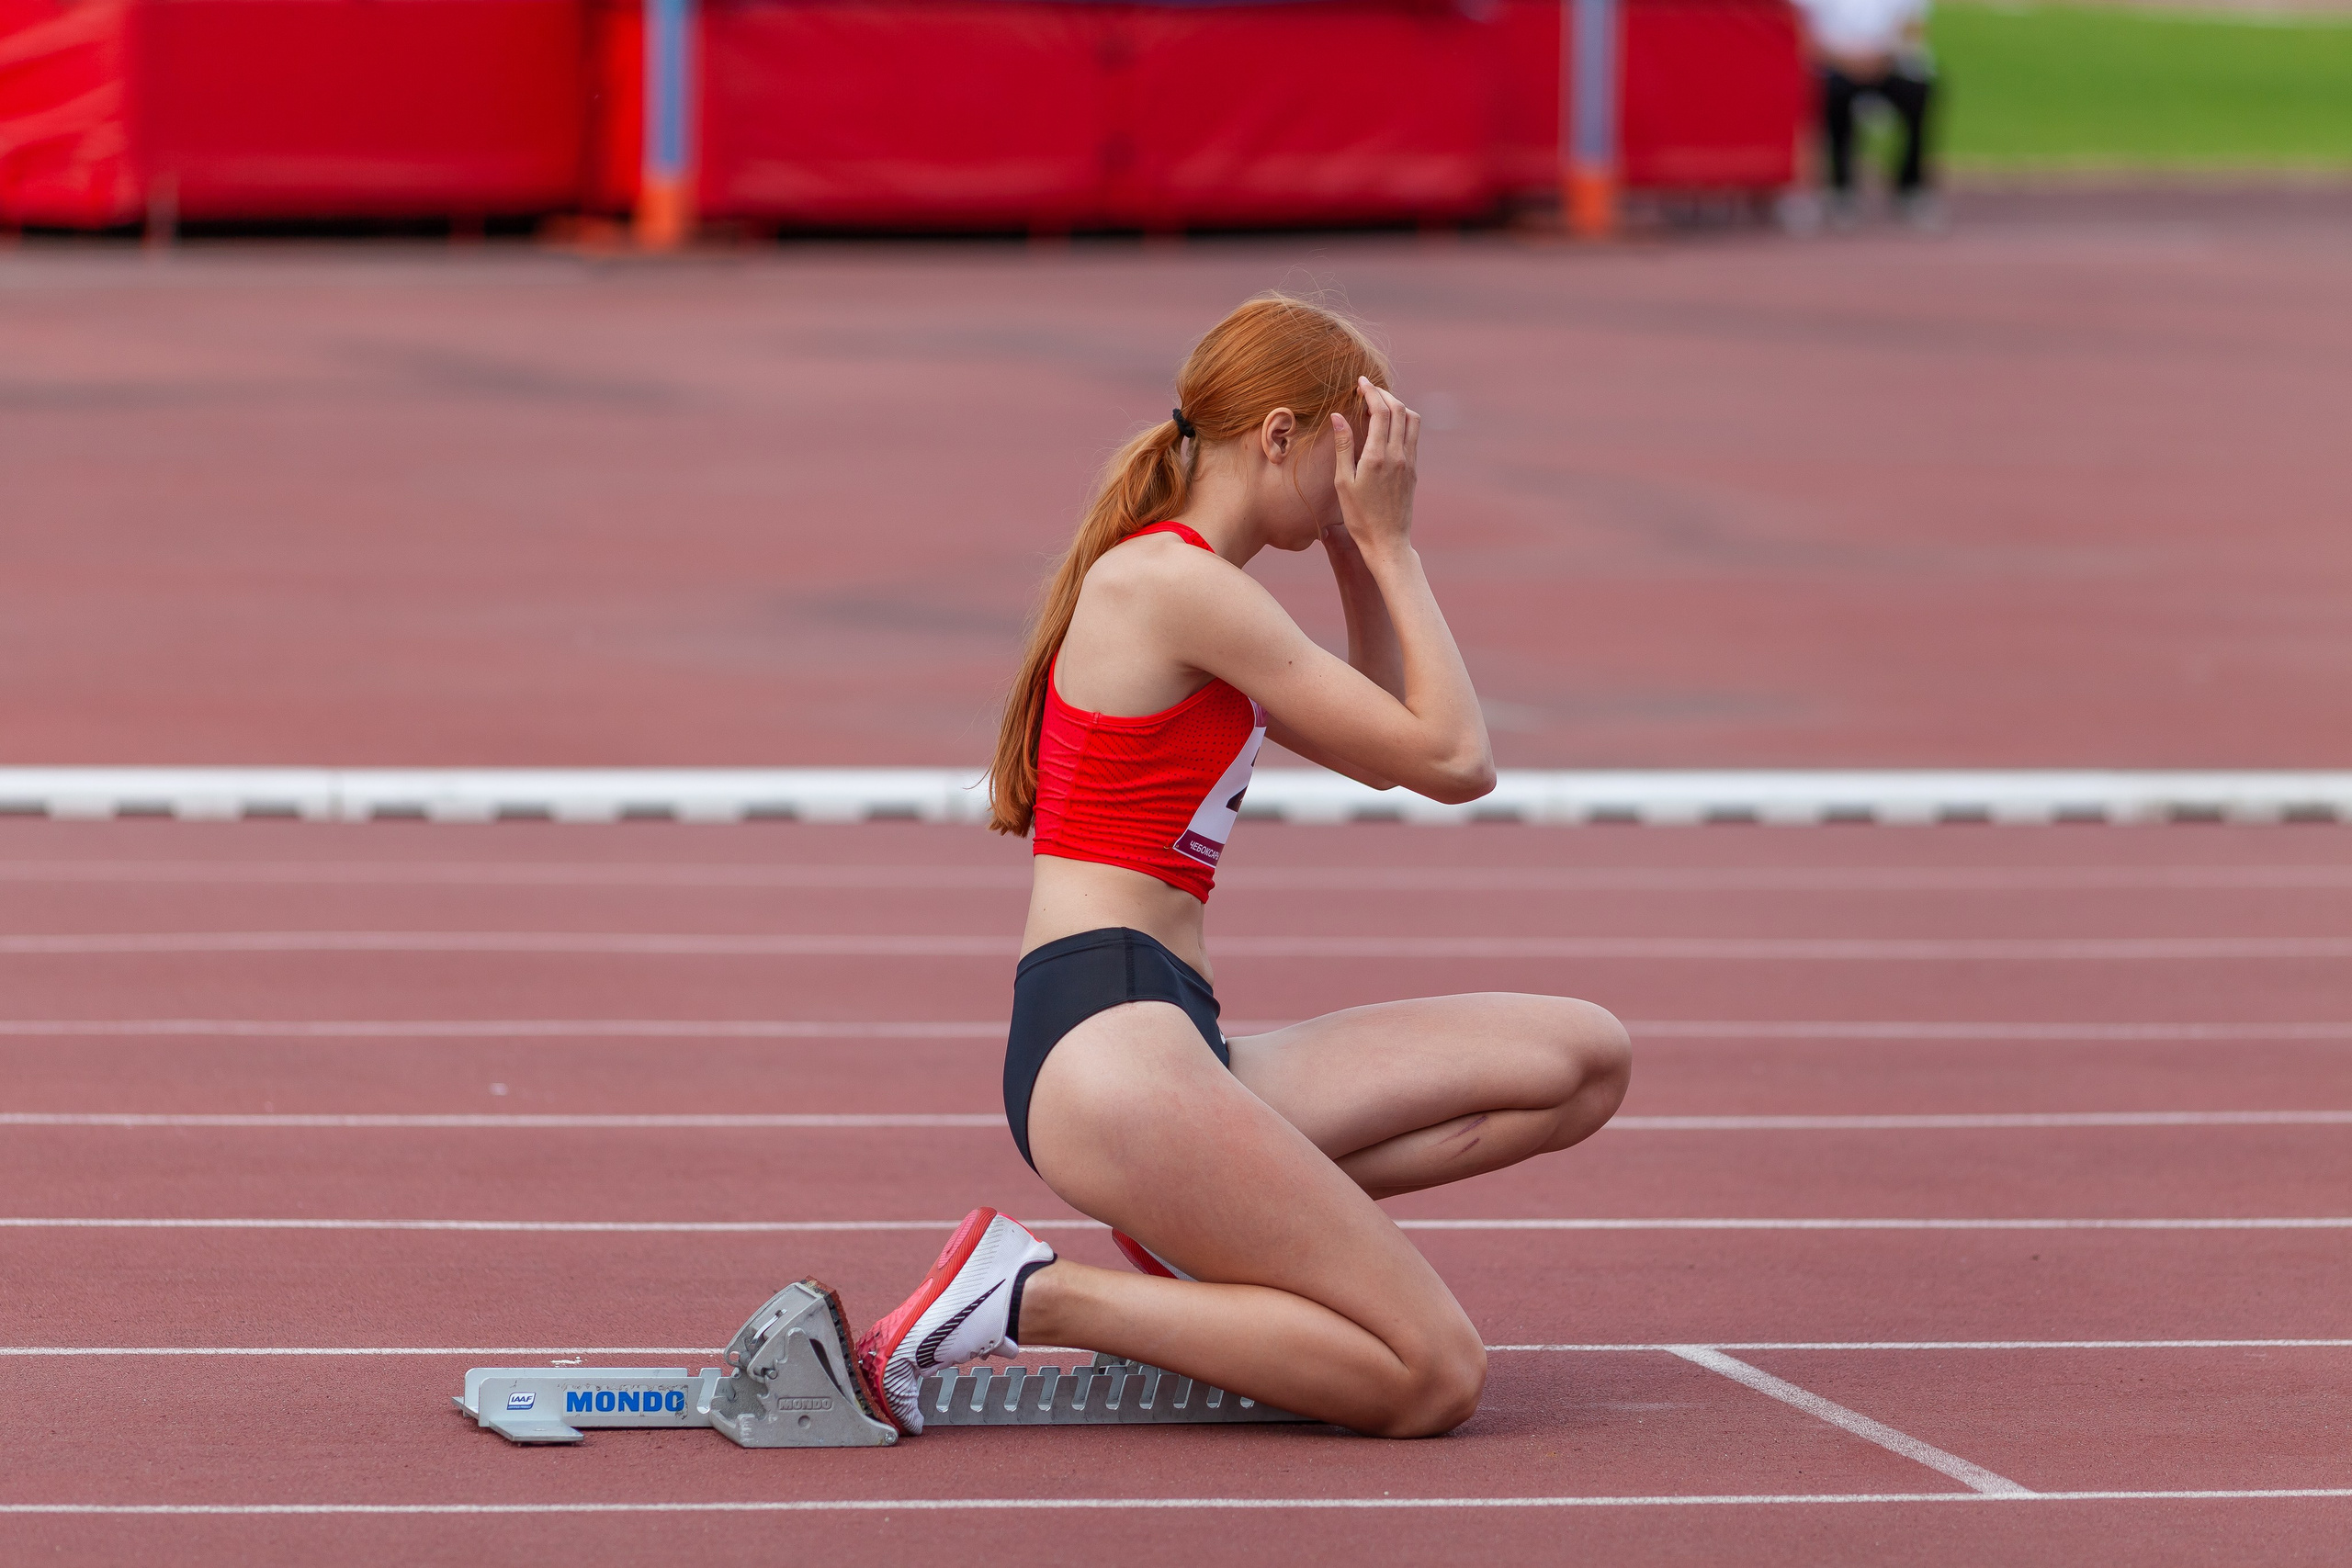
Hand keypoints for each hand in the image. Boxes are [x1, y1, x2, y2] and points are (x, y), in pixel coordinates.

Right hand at [1330, 377, 1418, 557]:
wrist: (1387, 542)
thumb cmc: (1359, 517)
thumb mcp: (1343, 483)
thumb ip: (1343, 446)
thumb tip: (1338, 416)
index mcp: (1377, 457)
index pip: (1380, 411)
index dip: (1371, 391)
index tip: (1361, 382)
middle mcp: (1398, 455)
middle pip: (1399, 410)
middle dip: (1384, 394)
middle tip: (1368, 389)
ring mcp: (1409, 462)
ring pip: (1412, 420)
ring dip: (1398, 405)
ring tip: (1380, 404)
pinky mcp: (1413, 470)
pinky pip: (1413, 436)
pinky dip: (1403, 421)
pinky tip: (1389, 426)